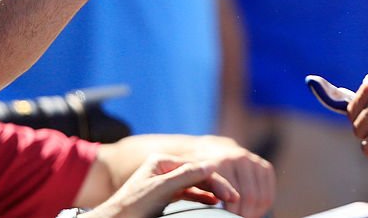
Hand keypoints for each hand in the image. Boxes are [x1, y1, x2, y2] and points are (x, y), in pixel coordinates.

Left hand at [94, 154, 238, 217]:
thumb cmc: (132, 206)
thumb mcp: (160, 189)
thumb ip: (186, 175)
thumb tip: (211, 165)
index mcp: (162, 161)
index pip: (196, 168)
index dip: (215, 179)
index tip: (231, 192)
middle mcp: (165, 170)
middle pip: (197, 176)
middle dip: (217, 186)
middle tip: (235, 198)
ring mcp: (166, 184)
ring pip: (195, 186)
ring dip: (212, 193)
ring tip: (229, 201)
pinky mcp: (165, 197)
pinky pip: (189, 196)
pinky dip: (202, 199)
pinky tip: (214, 203)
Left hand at [192, 136, 274, 217]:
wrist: (214, 149)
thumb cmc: (200, 169)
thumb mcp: (191, 174)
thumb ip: (193, 183)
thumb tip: (198, 201)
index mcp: (223, 162)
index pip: (232, 197)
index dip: (230, 213)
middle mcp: (241, 159)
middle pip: (249, 198)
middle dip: (244, 215)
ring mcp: (255, 162)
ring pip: (261, 197)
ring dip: (255, 214)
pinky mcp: (264, 167)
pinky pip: (269, 193)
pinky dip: (263, 208)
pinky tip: (253, 213)